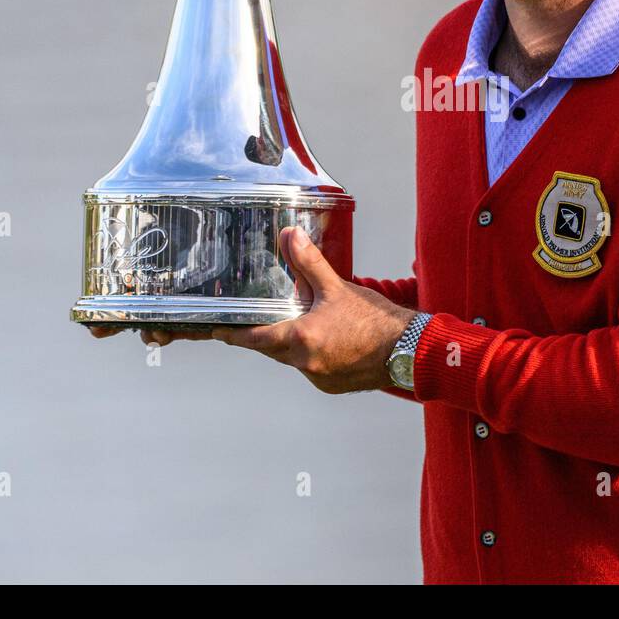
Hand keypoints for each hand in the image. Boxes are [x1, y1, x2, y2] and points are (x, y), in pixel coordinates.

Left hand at [86, 227, 415, 394]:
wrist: (413, 353)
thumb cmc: (376, 321)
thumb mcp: (339, 286)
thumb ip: (308, 263)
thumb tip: (285, 234)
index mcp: (297, 340)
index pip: (247, 338)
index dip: (225, 332)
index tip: (205, 329)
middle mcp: (302, 364)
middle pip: (267, 347)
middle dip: (261, 332)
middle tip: (251, 317)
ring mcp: (317, 378)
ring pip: (290, 356)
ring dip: (289, 340)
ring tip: (303, 319)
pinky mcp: (331, 384)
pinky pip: (311, 366)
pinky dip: (311, 351)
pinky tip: (328, 335)